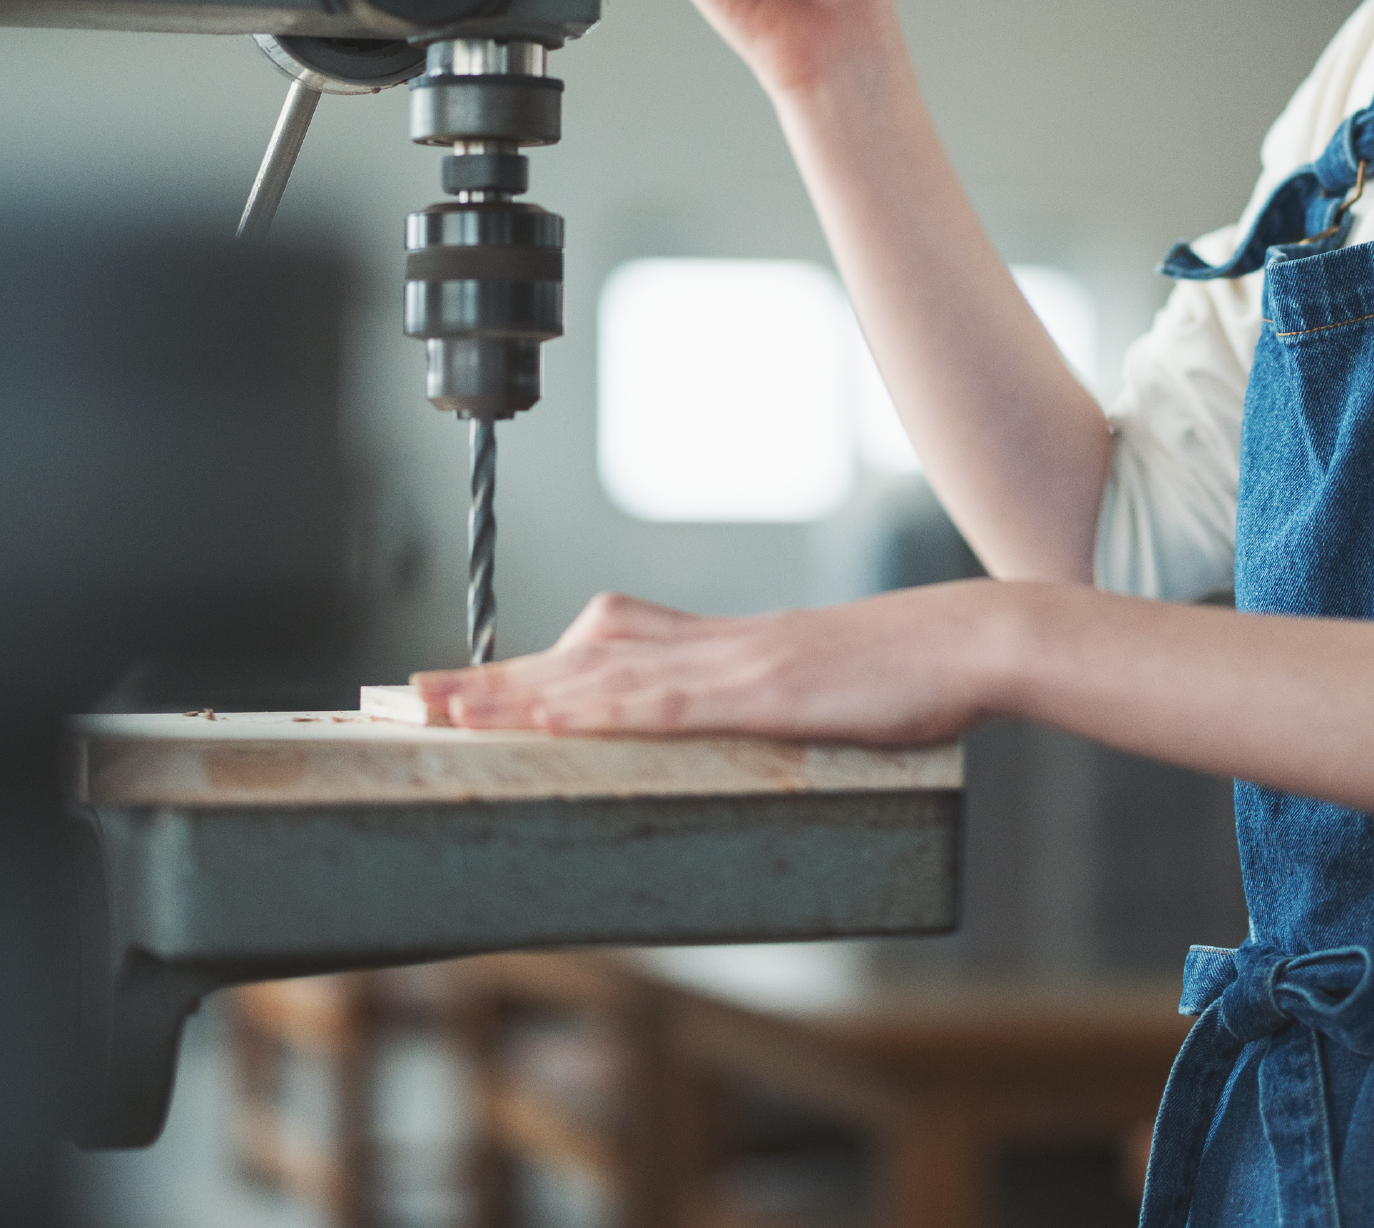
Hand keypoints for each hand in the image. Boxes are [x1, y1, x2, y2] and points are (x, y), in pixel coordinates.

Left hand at [411, 580, 1015, 740]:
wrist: (966, 642)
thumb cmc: (900, 677)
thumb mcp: (813, 694)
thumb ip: (758, 703)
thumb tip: (714, 730)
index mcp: (720, 649)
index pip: (601, 654)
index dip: (524, 669)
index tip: (456, 686)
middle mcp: (711, 646)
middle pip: (579, 659)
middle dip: (492, 681)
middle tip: (407, 696)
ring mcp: (734, 664)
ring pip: (604, 676)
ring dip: (518, 694)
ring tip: (447, 711)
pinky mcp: (763, 689)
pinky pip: (666, 701)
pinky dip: (601, 710)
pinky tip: (552, 719)